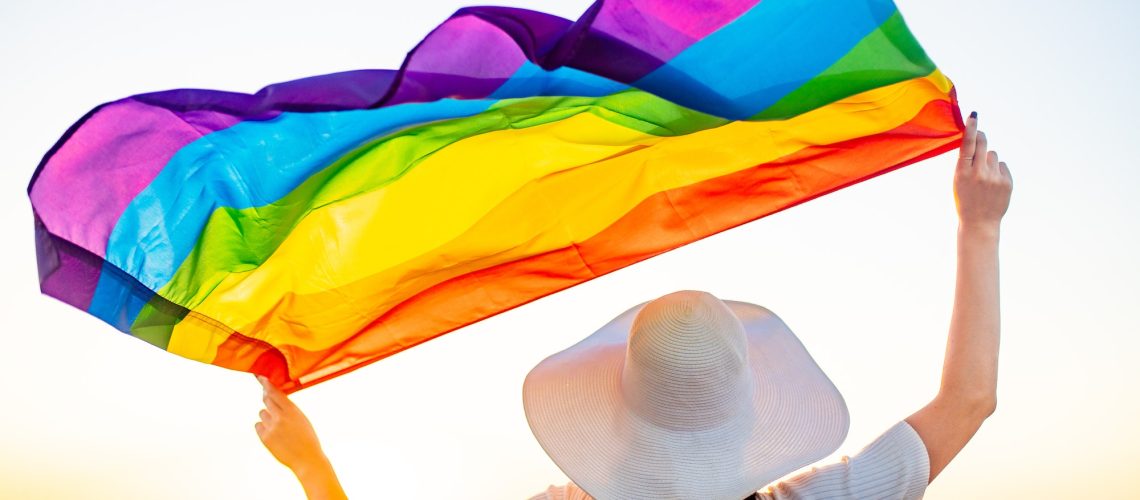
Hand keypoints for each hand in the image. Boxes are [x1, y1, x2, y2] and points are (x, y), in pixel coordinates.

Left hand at [255, 375, 327, 472]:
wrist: (307, 459)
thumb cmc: (307, 438)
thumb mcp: (302, 418)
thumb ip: (289, 408)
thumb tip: (275, 397)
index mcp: (292, 410)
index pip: (275, 392)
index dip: (266, 384)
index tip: (260, 377)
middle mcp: (280, 417)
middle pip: (266, 399)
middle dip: (267, 398)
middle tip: (269, 399)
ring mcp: (271, 428)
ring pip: (261, 413)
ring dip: (267, 416)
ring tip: (279, 427)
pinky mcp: (264, 438)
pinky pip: (258, 426)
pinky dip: (263, 427)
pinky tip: (274, 434)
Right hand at [954, 112, 1012, 229]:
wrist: (979, 222)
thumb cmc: (965, 199)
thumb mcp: (958, 180)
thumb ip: (966, 162)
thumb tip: (976, 139)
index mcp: (962, 172)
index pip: (967, 145)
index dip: (971, 128)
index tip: (974, 115)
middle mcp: (979, 173)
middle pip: (982, 143)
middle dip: (980, 138)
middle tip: (979, 137)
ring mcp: (994, 178)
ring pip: (993, 155)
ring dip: (988, 160)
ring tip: (984, 177)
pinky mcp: (1007, 182)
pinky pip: (1002, 165)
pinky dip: (997, 171)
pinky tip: (993, 184)